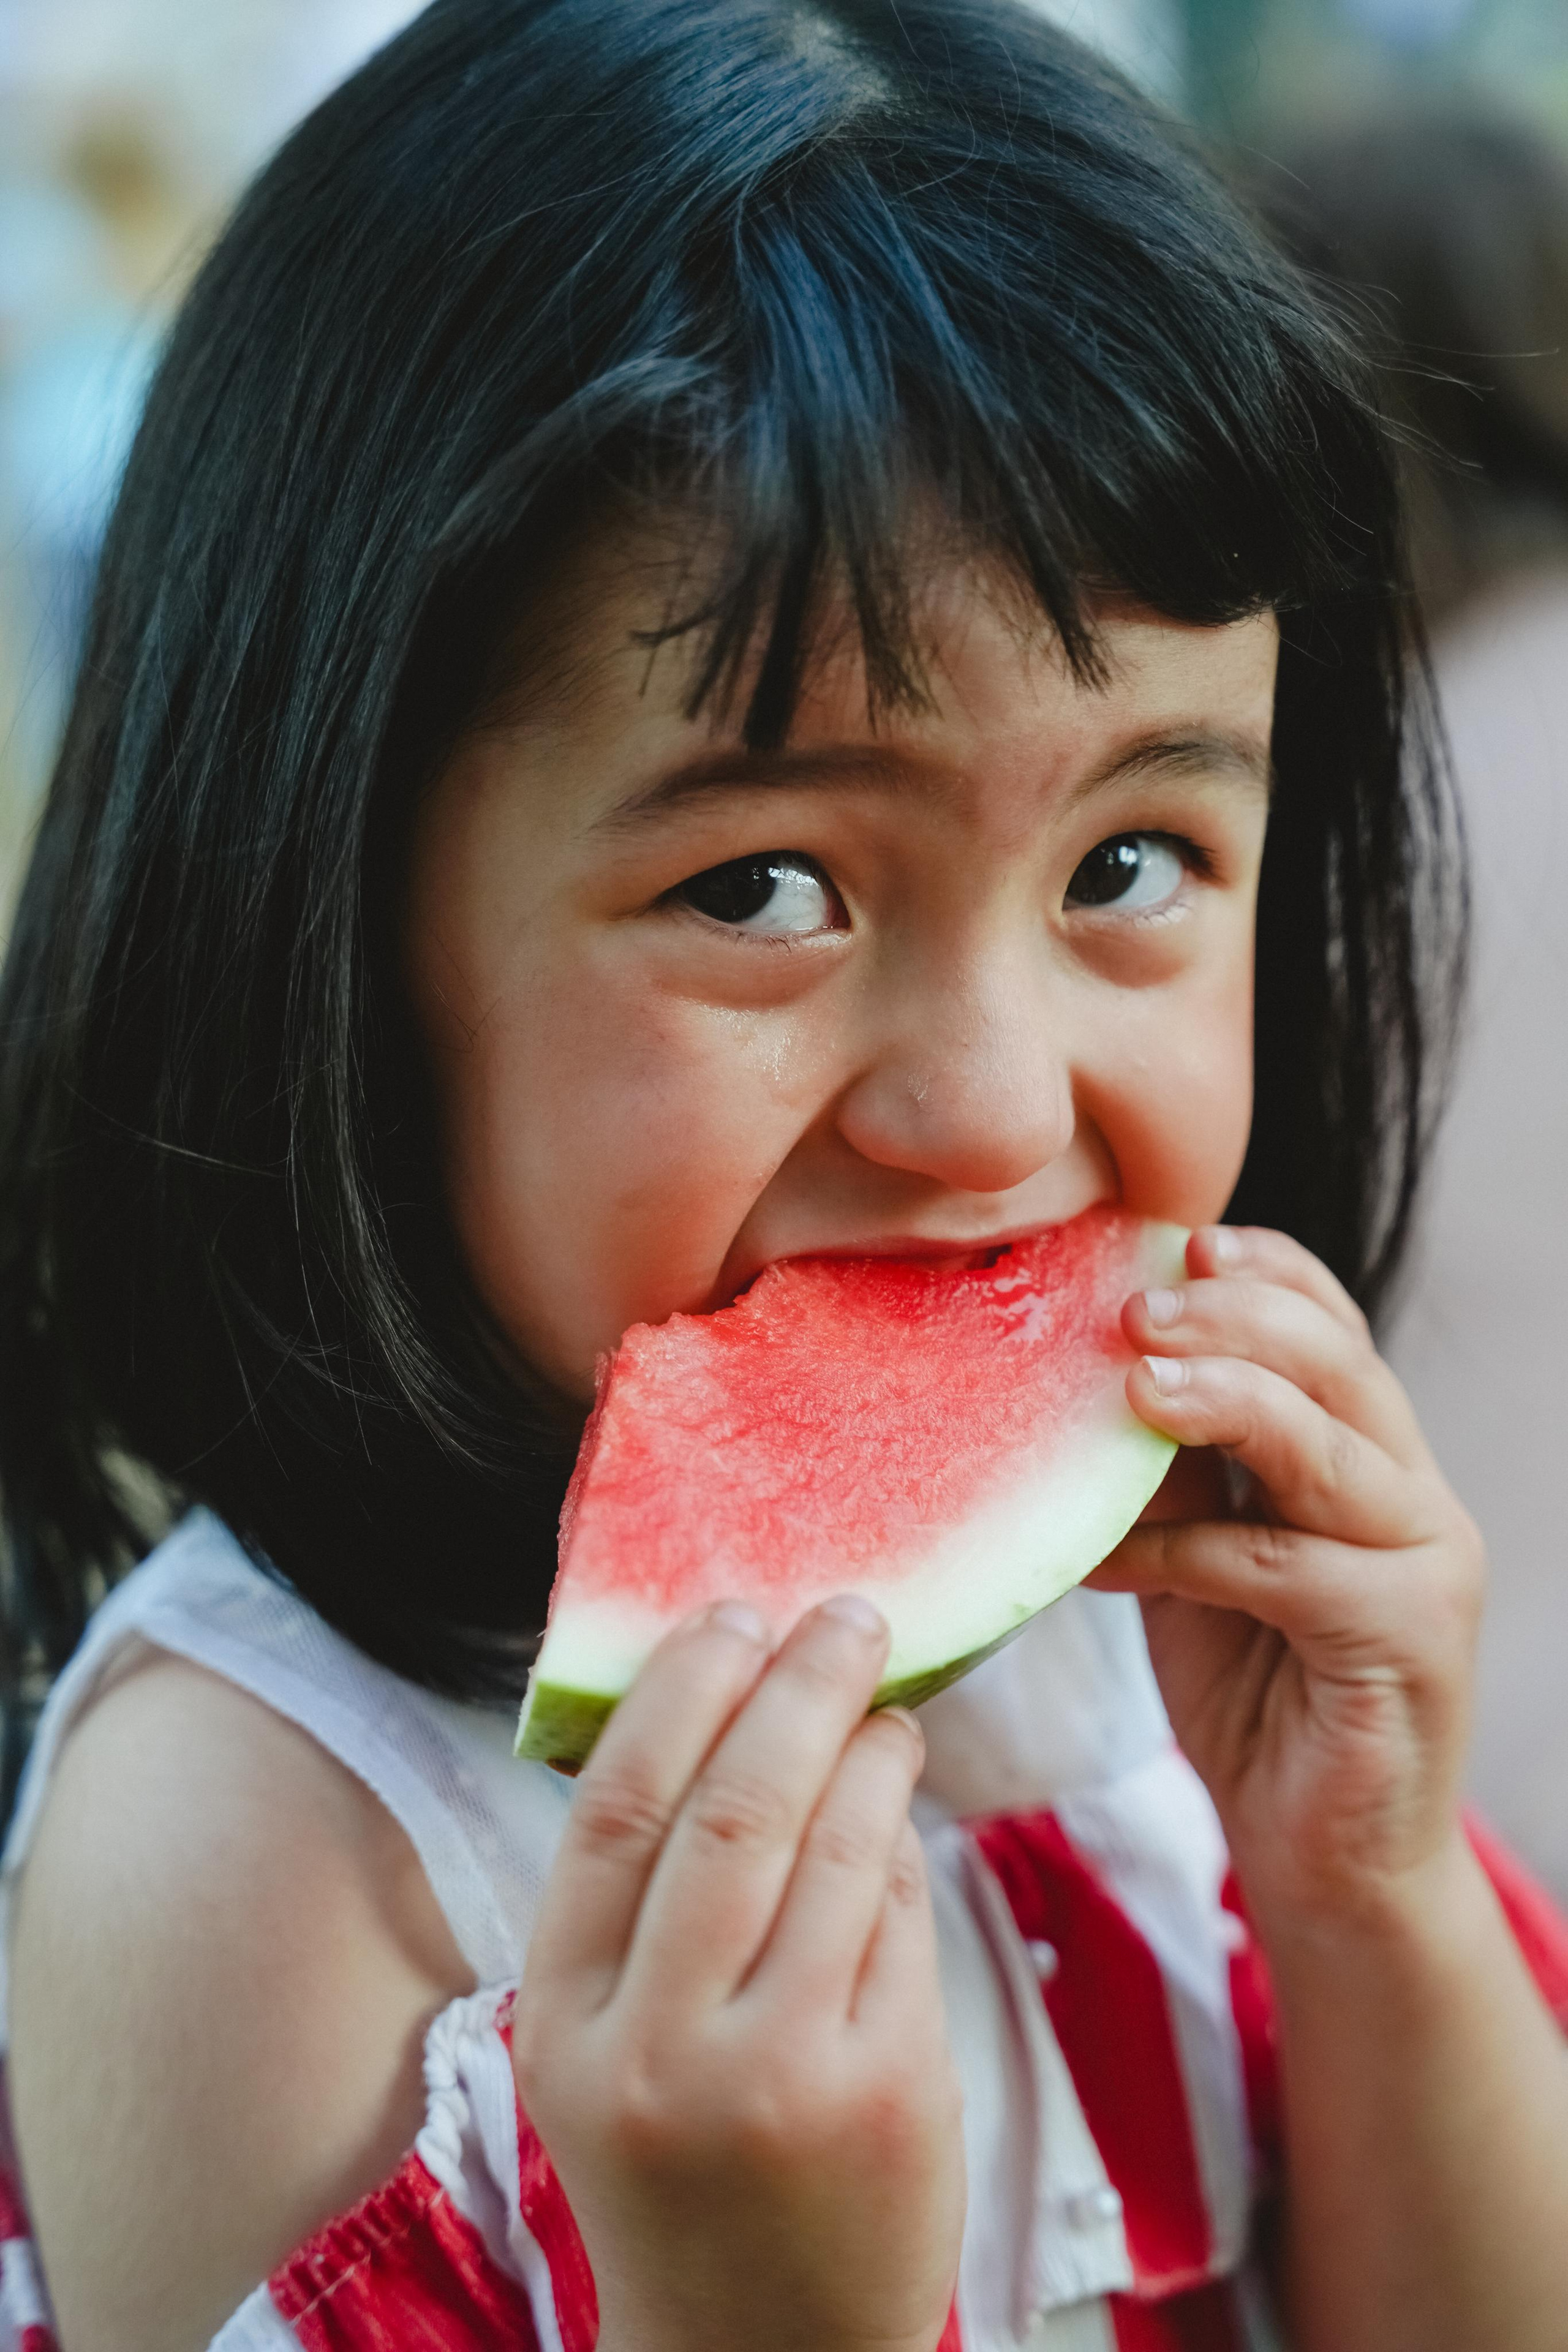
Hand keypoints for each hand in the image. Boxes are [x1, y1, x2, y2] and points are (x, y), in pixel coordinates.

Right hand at [511, 1596, 964, 2351]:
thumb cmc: (681, 2173)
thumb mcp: (607, 2053)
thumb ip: (647, 1907)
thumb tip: (739, 1707)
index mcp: (565, 2024)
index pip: (615, 1809)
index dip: (679, 1689)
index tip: (730, 1614)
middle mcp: (660, 2049)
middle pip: (733, 1807)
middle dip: (797, 1685)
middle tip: (843, 1615)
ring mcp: (778, 2076)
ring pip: (835, 1848)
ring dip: (870, 1747)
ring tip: (885, 1704)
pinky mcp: (886, 2095)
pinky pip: (900, 1921)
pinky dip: (903, 1842)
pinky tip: (901, 1803)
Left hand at [1090, 1224, 1484, 1933]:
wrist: (1325, 1859)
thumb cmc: (1256, 1695)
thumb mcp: (1200, 1558)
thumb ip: (1174, 1474)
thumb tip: (1082, 1381)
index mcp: (1370, 1457)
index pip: (1335, 1329)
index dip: (1267, 1274)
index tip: (1180, 1238)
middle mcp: (1413, 1494)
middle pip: (1338, 1364)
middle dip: (1235, 1321)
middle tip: (1136, 1307)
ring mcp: (1424, 1565)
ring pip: (1328, 1449)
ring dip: (1226, 1404)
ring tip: (1134, 1385)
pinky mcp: (1406, 1640)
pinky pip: (1284, 1569)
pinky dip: (1186, 1552)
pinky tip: (1104, 1556)